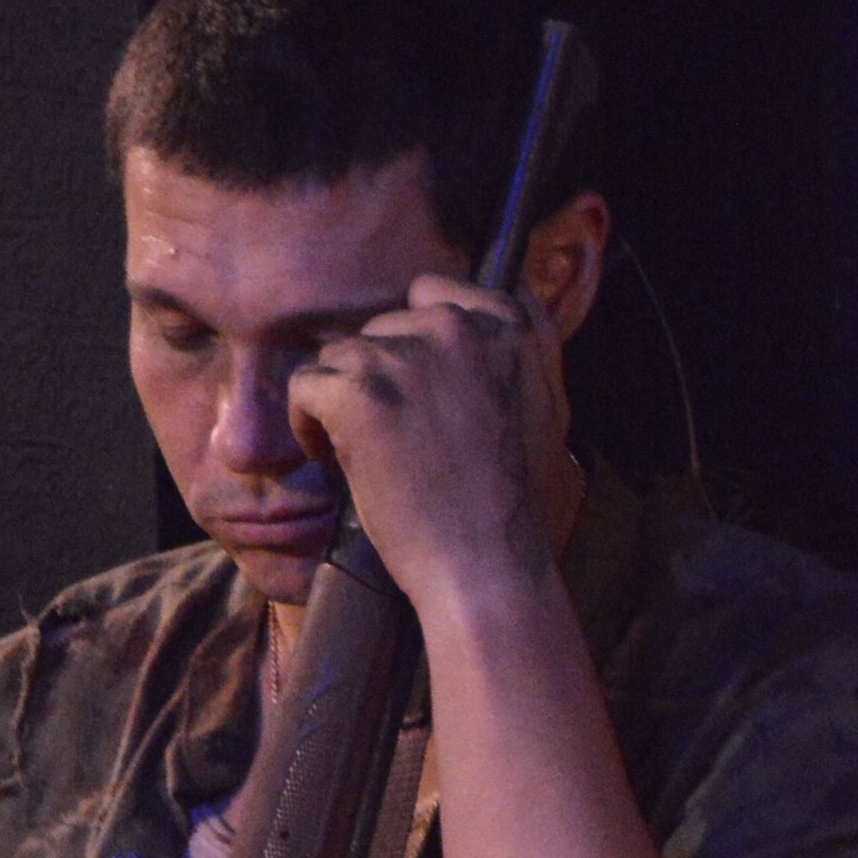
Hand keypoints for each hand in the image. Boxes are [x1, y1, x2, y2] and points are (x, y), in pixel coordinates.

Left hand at [286, 275, 577, 621]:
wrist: (489, 566)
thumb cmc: (520, 514)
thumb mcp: (551, 416)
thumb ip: (520, 363)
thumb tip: (489, 346)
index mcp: (513, 328)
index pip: (439, 292)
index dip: (415, 341)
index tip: (412, 390)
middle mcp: (461, 327)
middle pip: (387, 324)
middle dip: (380, 374)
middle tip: (388, 431)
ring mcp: (409, 356)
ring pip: (344, 353)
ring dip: (342, 398)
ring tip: (358, 450)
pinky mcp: (360, 393)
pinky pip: (306, 382)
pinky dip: (306, 420)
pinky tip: (328, 455)